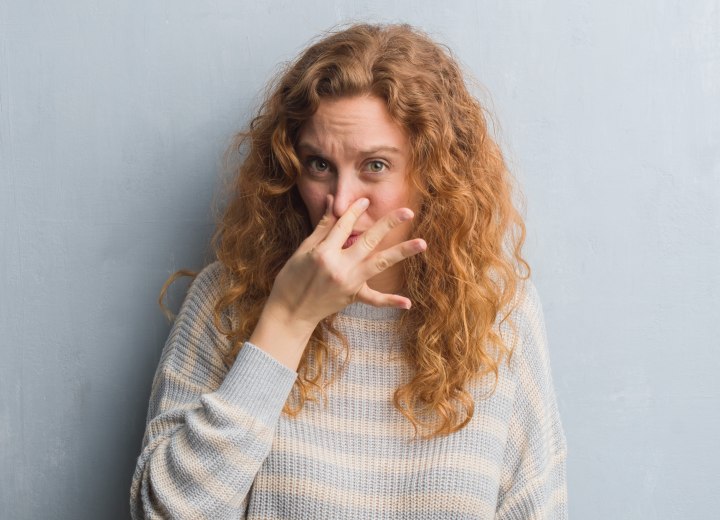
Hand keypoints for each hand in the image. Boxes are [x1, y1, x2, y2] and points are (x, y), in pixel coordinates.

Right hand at [267, 195, 425, 324]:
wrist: (289, 312)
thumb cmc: (291, 278)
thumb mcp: (303, 250)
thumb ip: (322, 226)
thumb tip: (331, 201)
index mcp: (324, 252)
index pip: (344, 224)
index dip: (355, 210)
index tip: (366, 200)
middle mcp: (340, 267)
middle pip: (369, 240)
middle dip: (389, 223)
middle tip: (408, 211)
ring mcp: (349, 283)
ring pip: (379, 263)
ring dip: (402, 252)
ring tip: (422, 243)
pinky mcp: (352, 296)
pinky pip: (374, 299)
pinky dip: (390, 301)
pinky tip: (408, 302)